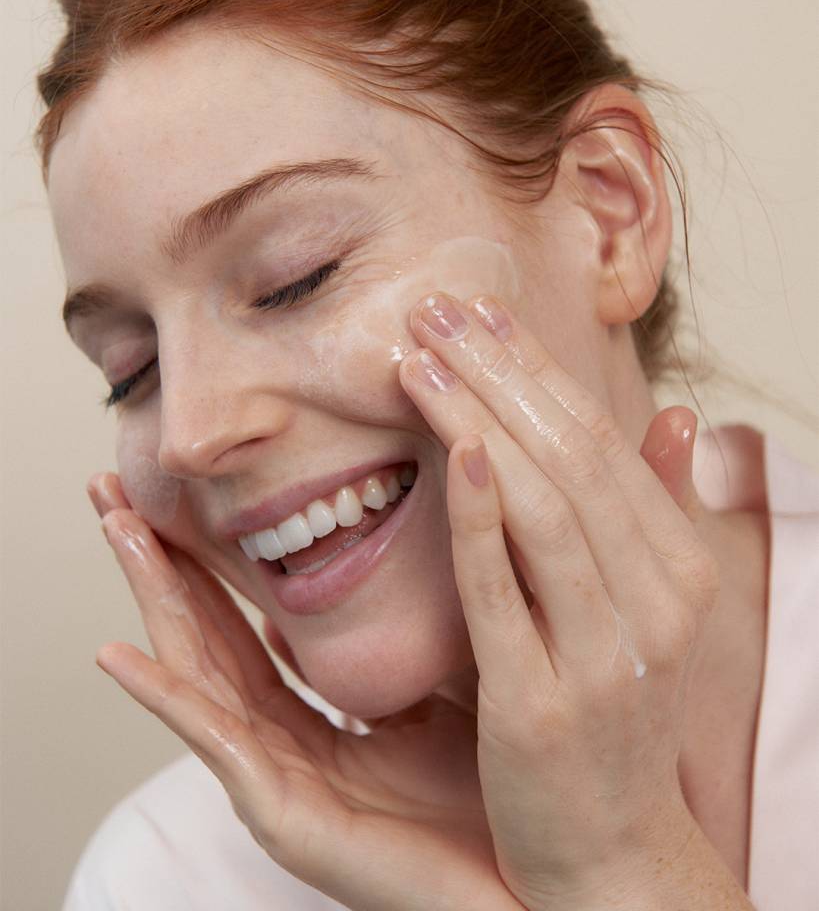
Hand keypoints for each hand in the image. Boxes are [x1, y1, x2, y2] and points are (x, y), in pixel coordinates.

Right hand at [87, 475, 527, 910]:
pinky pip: (216, 745)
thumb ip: (380, 650)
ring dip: (153, 598)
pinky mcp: (285, 815)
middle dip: (157, 564)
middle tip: (113, 486)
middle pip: (203, 639)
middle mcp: (281, 746)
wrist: (531, 884)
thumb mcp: (427, 694)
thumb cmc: (481, 794)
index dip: (203, 565)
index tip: (173, 499)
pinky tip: (119, 653)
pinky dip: (164, 698)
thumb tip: (341, 588)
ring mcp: (276, 780)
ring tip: (116, 529)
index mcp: (311, 721)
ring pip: (197, 672)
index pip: (239, 628)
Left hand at [397, 292, 749, 909]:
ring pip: (543, 508)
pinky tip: (454, 449)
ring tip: (415, 359)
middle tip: (432, 309)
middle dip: (498, 372)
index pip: (601, 442)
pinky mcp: (541, 705)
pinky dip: (481, 517)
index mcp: (677, 568)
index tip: (481, 312)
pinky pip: (507, 591)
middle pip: (571, 457)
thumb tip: (675, 414)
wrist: (613, 850)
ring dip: (477, 419)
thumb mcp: (650, 608)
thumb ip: (657, 509)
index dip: (538, 367)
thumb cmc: (616, 714)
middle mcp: (654, 602)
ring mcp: (603, 653)